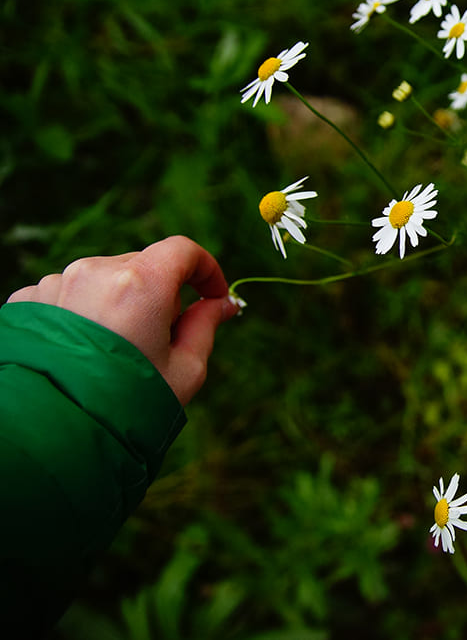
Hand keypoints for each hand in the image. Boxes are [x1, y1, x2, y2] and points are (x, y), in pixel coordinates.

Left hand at [6, 236, 237, 404]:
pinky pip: (68, 293)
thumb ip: (206, 325)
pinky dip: (84, 312)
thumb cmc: (128, 403)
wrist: (53, 434)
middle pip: (143, 265)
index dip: (205, 268)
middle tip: (165, 336)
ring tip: (118, 349)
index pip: (182, 250)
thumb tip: (222, 304)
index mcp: (140, 284)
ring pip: (104, 279)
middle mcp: (95, 271)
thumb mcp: (184, 369)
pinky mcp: (27, 299)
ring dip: (119, 302)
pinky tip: (86, 349)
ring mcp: (55, 283)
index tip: (211, 294)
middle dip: (161, 293)